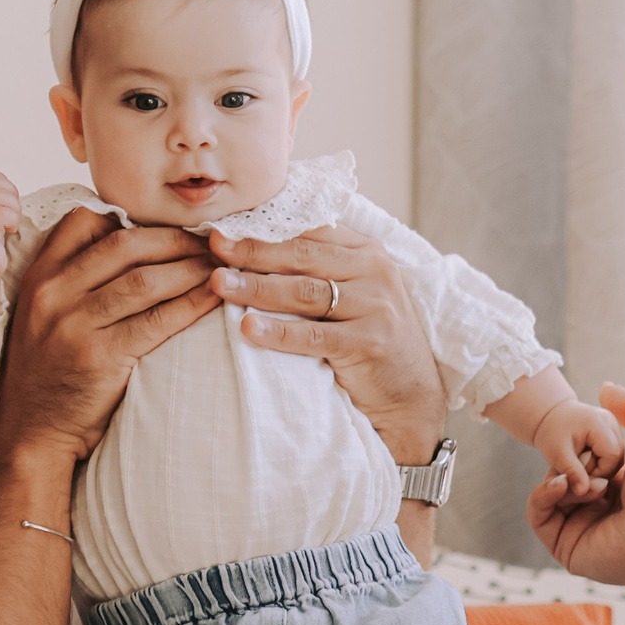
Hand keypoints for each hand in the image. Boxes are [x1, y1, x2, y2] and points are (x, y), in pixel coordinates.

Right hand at [0, 208, 217, 465]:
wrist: (31, 430)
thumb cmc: (48, 372)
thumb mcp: (41, 315)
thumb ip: (71, 280)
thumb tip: (127, 244)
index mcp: (39, 276)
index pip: (83, 221)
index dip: (131, 218)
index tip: (167, 226)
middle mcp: (53, 294)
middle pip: (124, 244)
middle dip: (174, 239)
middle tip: (208, 242)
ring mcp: (74, 325)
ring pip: (144, 280)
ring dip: (190, 268)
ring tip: (219, 266)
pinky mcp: (100, 358)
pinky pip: (157, 321)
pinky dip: (192, 304)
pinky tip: (213, 298)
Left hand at [210, 227, 445, 465]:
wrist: (410, 395)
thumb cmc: (370, 340)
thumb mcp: (354, 294)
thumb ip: (321, 269)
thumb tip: (255, 246)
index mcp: (368, 252)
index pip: (311, 232)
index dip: (266, 229)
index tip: (225, 229)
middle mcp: (376, 271)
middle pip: (303, 255)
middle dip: (254, 251)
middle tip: (214, 248)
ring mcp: (376, 306)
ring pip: (305, 291)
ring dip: (257, 286)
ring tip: (219, 284)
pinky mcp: (369, 342)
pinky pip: (314, 334)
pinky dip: (279, 331)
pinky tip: (248, 327)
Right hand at [527, 383, 624, 610]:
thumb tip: (604, 389)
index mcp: (620, 489)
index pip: (583, 463)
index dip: (580, 448)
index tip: (592, 443)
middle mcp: (601, 513)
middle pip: (562, 477)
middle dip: (569, 463)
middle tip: (592, 466)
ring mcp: (583, 532)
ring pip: (549, 496)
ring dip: (559, 478)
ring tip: (587, 481)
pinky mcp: (568, 550)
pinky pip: (538, 516)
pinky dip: (542, 495)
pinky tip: (563, 484)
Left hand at [532, 397, 624, 499]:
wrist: (550, 416)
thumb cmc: (551, 433)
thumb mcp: (558, 454)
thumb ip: (572, 472)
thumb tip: (584, 491)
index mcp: (600, 423)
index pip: (613, 456)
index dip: (599, 472)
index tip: (580, 475)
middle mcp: (611, 422)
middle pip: (618, 457)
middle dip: (600, 470)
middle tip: (579, 471)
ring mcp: (614, 425)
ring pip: (617, 457)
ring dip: (601, 467)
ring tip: (581, 464)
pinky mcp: (612, 430)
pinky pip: (614, 453)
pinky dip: (601, 461)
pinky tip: (586, 459)